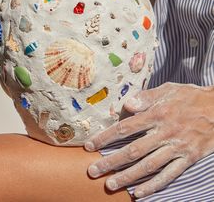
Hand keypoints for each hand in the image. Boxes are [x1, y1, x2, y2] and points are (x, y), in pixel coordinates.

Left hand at [85, 82, 213, 197]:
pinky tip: (139, 193)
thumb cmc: (189, 96)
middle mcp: (165, 132)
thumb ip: (146, 97)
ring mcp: (177, 147)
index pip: (125, 128)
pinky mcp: (188, 158)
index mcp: (157, 114)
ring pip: (148, 166)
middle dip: (111, 162)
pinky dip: (153, 186)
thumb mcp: (167, 89)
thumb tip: (127, 105)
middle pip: (134, 150)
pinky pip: (169, 175)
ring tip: (110, 185)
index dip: (106, 137)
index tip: (90, 146)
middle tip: (93, 171)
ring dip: (128, 177)